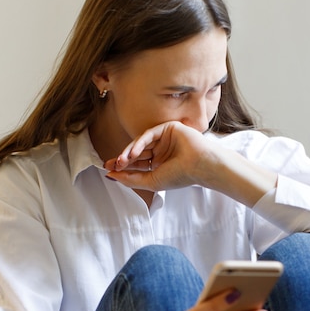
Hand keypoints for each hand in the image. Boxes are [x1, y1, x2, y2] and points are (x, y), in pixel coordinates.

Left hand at [103, 121, 217, 190]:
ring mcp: (165, 139)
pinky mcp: (168, 128)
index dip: (123, 167)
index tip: (109, 170)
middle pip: (137, 152)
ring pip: (141, 143)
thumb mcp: (151, 181)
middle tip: (111, 164)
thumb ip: (131, 179)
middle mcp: (161, 151)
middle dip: (122, 159)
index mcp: (159, 164)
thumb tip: (110, 176)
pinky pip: (149, 134)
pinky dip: (139, 143)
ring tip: (120, 161)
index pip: (137, 163)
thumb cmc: (180, 176)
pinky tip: (133, 153)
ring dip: (129, 152)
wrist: (200, 166)